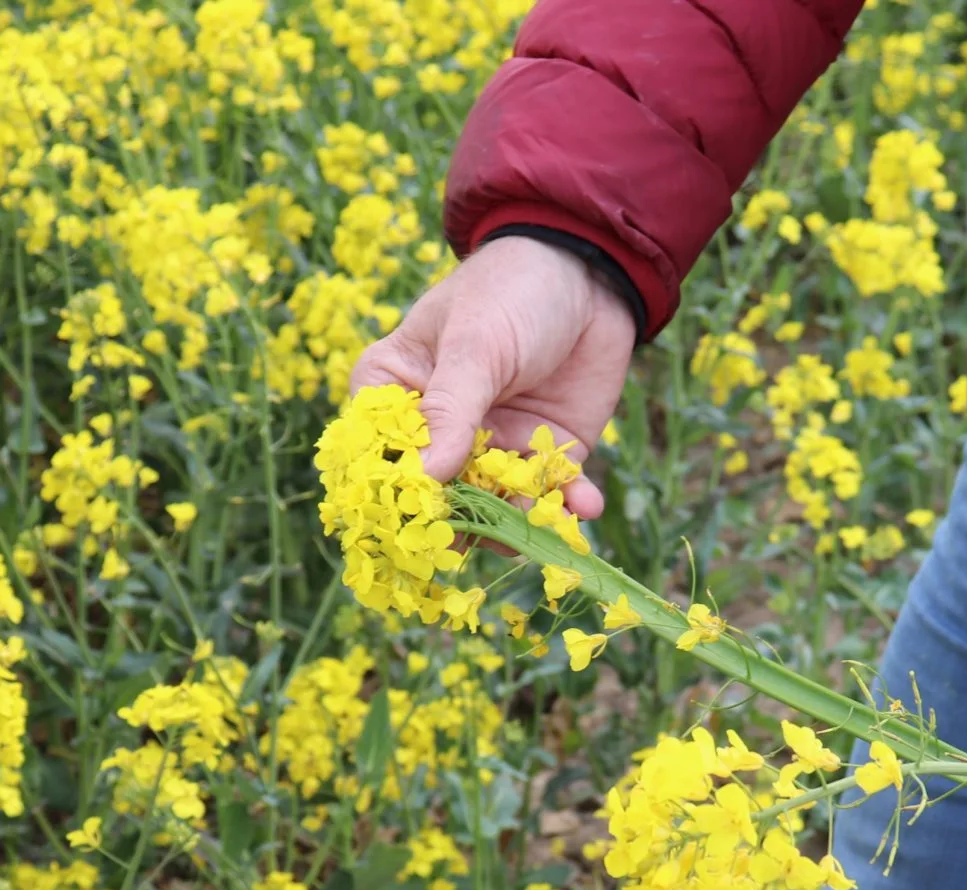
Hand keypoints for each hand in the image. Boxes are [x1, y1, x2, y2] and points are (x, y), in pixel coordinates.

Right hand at [348, 235, 635, 516]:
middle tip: (476, 541)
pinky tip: (585, 507)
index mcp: (397, 390)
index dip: (389, 491)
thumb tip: (427, 477)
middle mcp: (439, 428)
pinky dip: (567, 506)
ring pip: (493, 505)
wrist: (589, 271)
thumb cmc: (511, 290)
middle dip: (456, 523)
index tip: (406, 521)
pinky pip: (550, 494)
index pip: (377, 452)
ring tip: (539, 528)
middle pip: (435, 493)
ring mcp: (492, 445)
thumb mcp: (475, 344)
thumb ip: (451, 410)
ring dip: (516, 524)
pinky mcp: (544, 453)